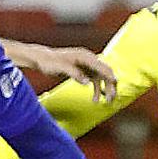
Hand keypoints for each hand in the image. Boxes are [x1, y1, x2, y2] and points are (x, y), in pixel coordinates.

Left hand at [4, 40, 118, 101]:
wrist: (42, 59)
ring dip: (105, 89)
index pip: (101, 66)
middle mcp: (89, 59)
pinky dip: (96, 90)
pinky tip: (95, 100)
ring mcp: (87, 65)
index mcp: (84, 56)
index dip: (109, 76)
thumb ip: (75, 74)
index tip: (115, 86)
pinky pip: (94, 81)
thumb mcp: (60, 68)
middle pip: (105, 72)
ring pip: (102, 78)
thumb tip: (88, 82)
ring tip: (107, 102)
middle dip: (110, 85)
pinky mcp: (84, 71)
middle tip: (111, 98)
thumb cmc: (49, 62)